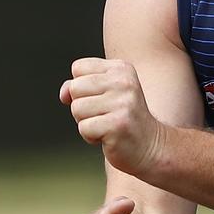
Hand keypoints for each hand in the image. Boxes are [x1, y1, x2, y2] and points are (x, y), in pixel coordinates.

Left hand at [60, 58, 165, 174]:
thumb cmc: (121, 118)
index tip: (101, 98)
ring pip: (77, 109)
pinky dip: (90, 136)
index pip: (78, 67)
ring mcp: (123, 103)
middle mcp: (124, 82)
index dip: (81, 87)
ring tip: (106, 125)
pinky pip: (84, 128)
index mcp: (121, 68)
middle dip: (81, 106)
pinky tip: (108, 137)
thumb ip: (79, 86)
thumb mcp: (102, 94)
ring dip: (86, 122)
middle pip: (75, 88)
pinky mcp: (118, 124)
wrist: (150, 146)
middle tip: (103, 115)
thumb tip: (64, 94)